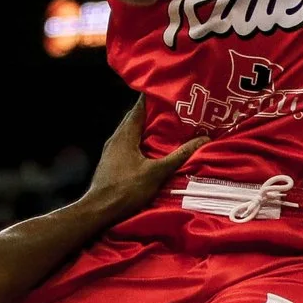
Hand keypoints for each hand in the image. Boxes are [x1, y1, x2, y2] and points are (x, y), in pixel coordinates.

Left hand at [85, 103, 201, 214]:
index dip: (155, 96)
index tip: (172, 91)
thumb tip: (203, 139)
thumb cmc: (126, 190)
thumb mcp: (157, 173)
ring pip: (133, 132)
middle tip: (176, 109)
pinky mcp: (113, 162)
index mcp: (125, 134)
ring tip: (169, 127)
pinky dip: (142, 141)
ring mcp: (112, 150)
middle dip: (155, 113)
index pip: (140, 106)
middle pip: (137, 118)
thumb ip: (179, 156)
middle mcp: (117, 138)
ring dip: (149, 129)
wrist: (99, 211)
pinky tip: (154, 149)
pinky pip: (130, 144)